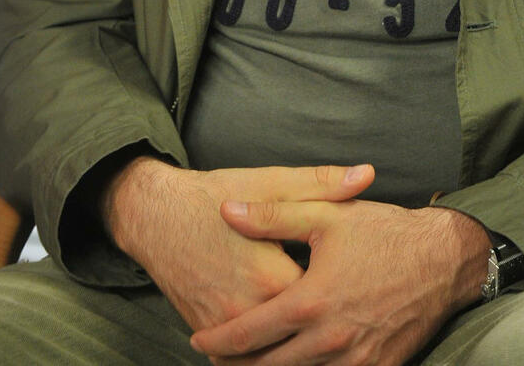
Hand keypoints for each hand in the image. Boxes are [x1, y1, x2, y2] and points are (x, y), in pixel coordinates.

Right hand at [102, 157, 376, 334]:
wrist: (157, 216)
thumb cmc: (214, 197)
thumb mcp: (271, 183)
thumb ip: (322, 185)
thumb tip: (366, 175)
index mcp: (271, 278)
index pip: (324, 302)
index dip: (344, 291)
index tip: (357, 281)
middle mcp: (247, 312)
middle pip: (301, 338)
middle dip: (323, 327)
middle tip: (344, 313)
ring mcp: (224, 329)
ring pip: (273, 356)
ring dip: (295, 347)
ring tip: (320, 332)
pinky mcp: (208, 335)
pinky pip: (243, 360)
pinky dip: (263, 353)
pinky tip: (283, 341)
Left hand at [189, 197, 489, 364]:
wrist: (443, 259)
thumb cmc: (384, 233)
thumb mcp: (326, 216)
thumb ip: (273, 215)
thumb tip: (228, 212)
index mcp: (310, 302)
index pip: (248, 334)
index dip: (217, 340)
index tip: (198, 337)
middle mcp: (329, 340)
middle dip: (236, 365)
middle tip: (218, 355)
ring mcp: (354, 362)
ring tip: (249, 363)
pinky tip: (295, 364)